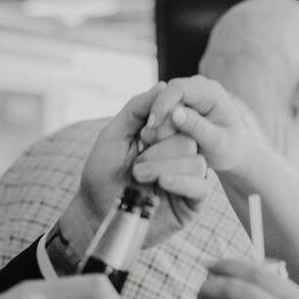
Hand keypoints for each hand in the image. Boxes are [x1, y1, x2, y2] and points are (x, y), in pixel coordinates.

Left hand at [66, 83, 213, 251]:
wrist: (96, 212)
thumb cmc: (102, 174)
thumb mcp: (113, 135)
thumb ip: (137, 109)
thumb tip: (164, 86)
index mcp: (165, 136)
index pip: (182, 116)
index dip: (166, 121)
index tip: (144, 134)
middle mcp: (180, 154)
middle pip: (190, 138)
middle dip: (160, 149)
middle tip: (137, 164)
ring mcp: (188, 178)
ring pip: (197, 161)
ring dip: (164, 167)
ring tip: (140, 177)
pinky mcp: (192, 203)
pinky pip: (202, 187)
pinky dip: (181, 182)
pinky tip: (162, 184)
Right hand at [142, 74, 271, 180]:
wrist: (234, 153)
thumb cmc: (230, 149)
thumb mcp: (218, 142)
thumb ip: (198, 128)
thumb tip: (175, 113)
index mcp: (210, 91)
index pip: (178, 88)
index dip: (161, 104)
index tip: (152, 126)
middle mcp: (197, 88)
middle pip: (166, 94)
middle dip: (156, 116)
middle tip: (148, 140)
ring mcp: (188, 96)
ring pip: (162, 104)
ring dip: (155, 123)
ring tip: (151, 143)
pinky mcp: (180, 106)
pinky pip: (163, 113)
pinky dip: (157, 126)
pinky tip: (154, 143)